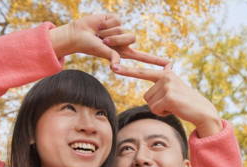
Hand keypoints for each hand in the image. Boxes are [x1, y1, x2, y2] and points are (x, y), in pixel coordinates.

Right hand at [50, 14, 168, 65]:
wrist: (78, 33)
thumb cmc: (89, 46)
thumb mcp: (102, 53)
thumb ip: (112, 57)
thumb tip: (116, 67)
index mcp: (124, 52)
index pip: (143, 56)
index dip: (155, 60)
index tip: (168, 64)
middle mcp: (124, 41)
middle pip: (131, 38)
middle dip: (116, 39)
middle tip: (103, 40)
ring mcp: (120, 30)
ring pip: (123, 29)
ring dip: (109, 32)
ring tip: (100, 34)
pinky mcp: (115, 20)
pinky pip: (116, 20)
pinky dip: (106, 23)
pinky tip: (100, 25)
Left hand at [112, 63, 222, 136]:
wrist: (202, 111)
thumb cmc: (186, 104)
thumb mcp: (172, 91)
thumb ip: (161, 87)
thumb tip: (152, 89)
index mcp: (166, 73)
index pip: (143, 72)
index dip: (127, 70)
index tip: (113, 67)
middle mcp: (166, 76)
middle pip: (146, 95)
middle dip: (156, 104)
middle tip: (172, 104)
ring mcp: (168, 85)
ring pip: (150, 103)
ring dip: (160, 109)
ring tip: (174, 106)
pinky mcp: (169, 96)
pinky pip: (155, 109)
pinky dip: (163, 113)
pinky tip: (175, 110)